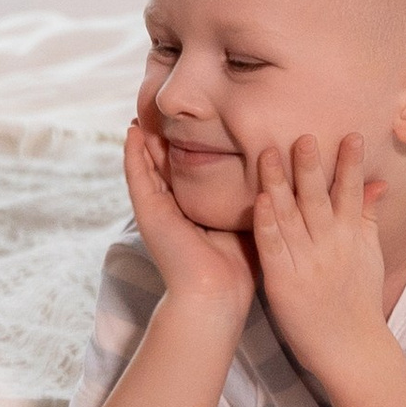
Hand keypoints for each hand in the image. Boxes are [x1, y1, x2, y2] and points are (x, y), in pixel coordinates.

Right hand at [123, 120, 253, 323]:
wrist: (216, 294)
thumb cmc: (236, 266)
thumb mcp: (244, 222)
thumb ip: (249, 200)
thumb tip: (273, 179)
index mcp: (189, 214)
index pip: (183, 175)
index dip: (182, 150)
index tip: (187, 126)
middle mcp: (170, 210)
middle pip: (161, 167)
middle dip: (159, 141)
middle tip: (156, 112)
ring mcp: (156, 211)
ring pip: (145, 167)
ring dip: (142, 141)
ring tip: (139, 114)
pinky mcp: (149, 213)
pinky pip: (137, 177)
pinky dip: (132, 154)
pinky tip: (132, 133)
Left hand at [251, 134, 389, 380]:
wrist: (351, 348)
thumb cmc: (358, 299)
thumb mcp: (369, 254)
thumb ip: (368, 216)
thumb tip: (377, 183)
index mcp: (353, 237)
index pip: (352, 193)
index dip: (350, 164)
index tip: (349, 135)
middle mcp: (331, 245)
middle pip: (319, 198)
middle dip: (312, 166)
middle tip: (304, 135)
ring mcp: (307, 261)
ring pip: (291, 215)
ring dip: (280, 182)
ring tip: (269, 152)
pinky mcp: (283, 279)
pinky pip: (273, 245)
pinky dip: (267, 222)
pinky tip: (260, 199)